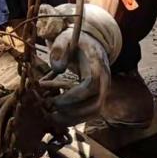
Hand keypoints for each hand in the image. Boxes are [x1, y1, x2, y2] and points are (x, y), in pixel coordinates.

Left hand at [35, 2, 123, 127]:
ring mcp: (104, 90)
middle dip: (73, 112)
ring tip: (52, 117)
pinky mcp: (99, 97)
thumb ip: (60, 49)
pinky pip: (91, 113)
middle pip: (96, 105)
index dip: (72, 97)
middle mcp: (105, 81)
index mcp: (97, 66)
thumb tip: (58, 68)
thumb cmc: (76, 42)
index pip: (90, 87)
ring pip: (95, 113)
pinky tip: (59, 116)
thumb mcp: (65, 38)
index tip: (53, 100)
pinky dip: (76, 118)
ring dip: (74, 118)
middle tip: (51, 111)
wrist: (93, 44)